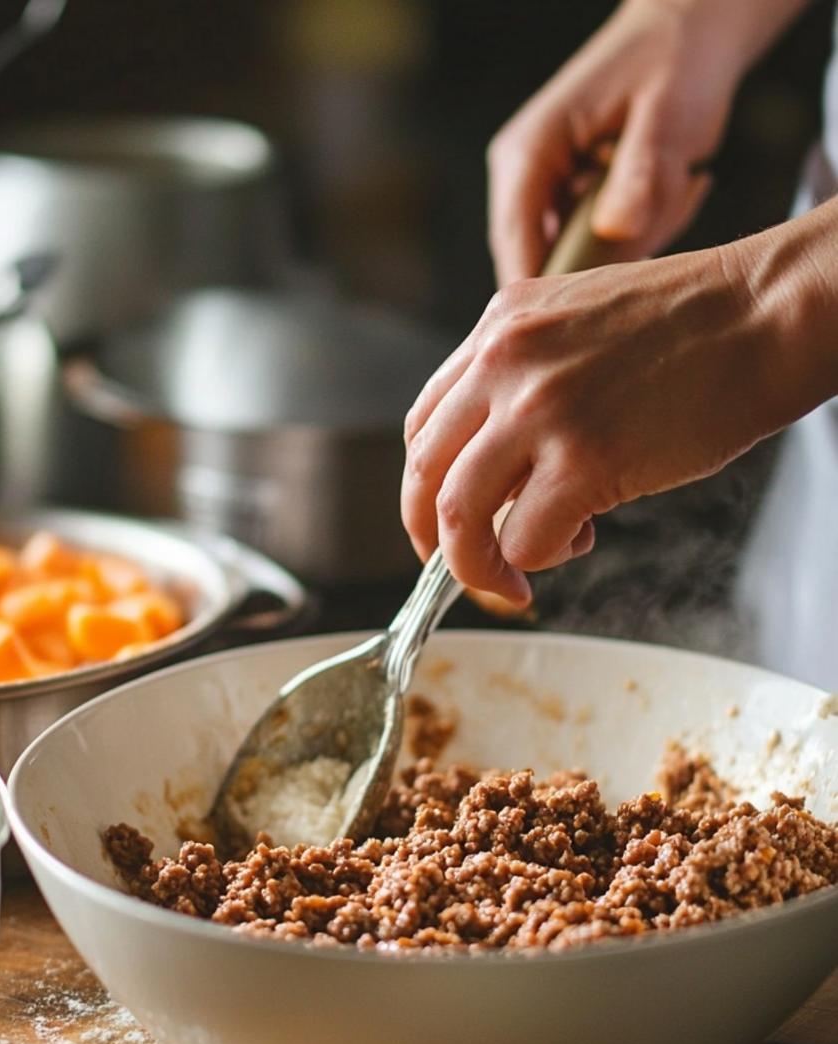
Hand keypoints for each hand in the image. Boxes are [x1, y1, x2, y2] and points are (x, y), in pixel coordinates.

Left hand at [401, 244, 781, 602]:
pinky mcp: (584, 458)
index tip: (441, 517)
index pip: (425, 421)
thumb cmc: (696, 327)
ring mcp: (540, 410)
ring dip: (473, 565)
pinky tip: (576, 543)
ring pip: (458, 514)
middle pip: (424, 471)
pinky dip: (539, 560)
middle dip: (431, 535)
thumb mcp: (580, 322)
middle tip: (455, 565)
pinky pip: (524, 539)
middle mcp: (505, 362)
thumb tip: (506, 465)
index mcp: (499, 327)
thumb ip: (528, 378)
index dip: (427, 483)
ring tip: (508, 582)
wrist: (767, 313)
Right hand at [489, 0, 746, 283]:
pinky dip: (642, 230)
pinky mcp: (570, 201)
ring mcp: (544, 191)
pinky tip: (669, 188)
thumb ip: (640, 172)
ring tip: (678, 182)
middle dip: (613, 259)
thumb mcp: (667, 112)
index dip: (553, 298)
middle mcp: (522, 178)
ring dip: (638, 239)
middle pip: (548, 267)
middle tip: (672, 204)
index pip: (516, 256)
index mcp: (526, 156)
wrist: (690, 28)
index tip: (604, 313)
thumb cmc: (677, 59)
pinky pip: (599, 246)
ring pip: (580, 261)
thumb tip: (617, 232)